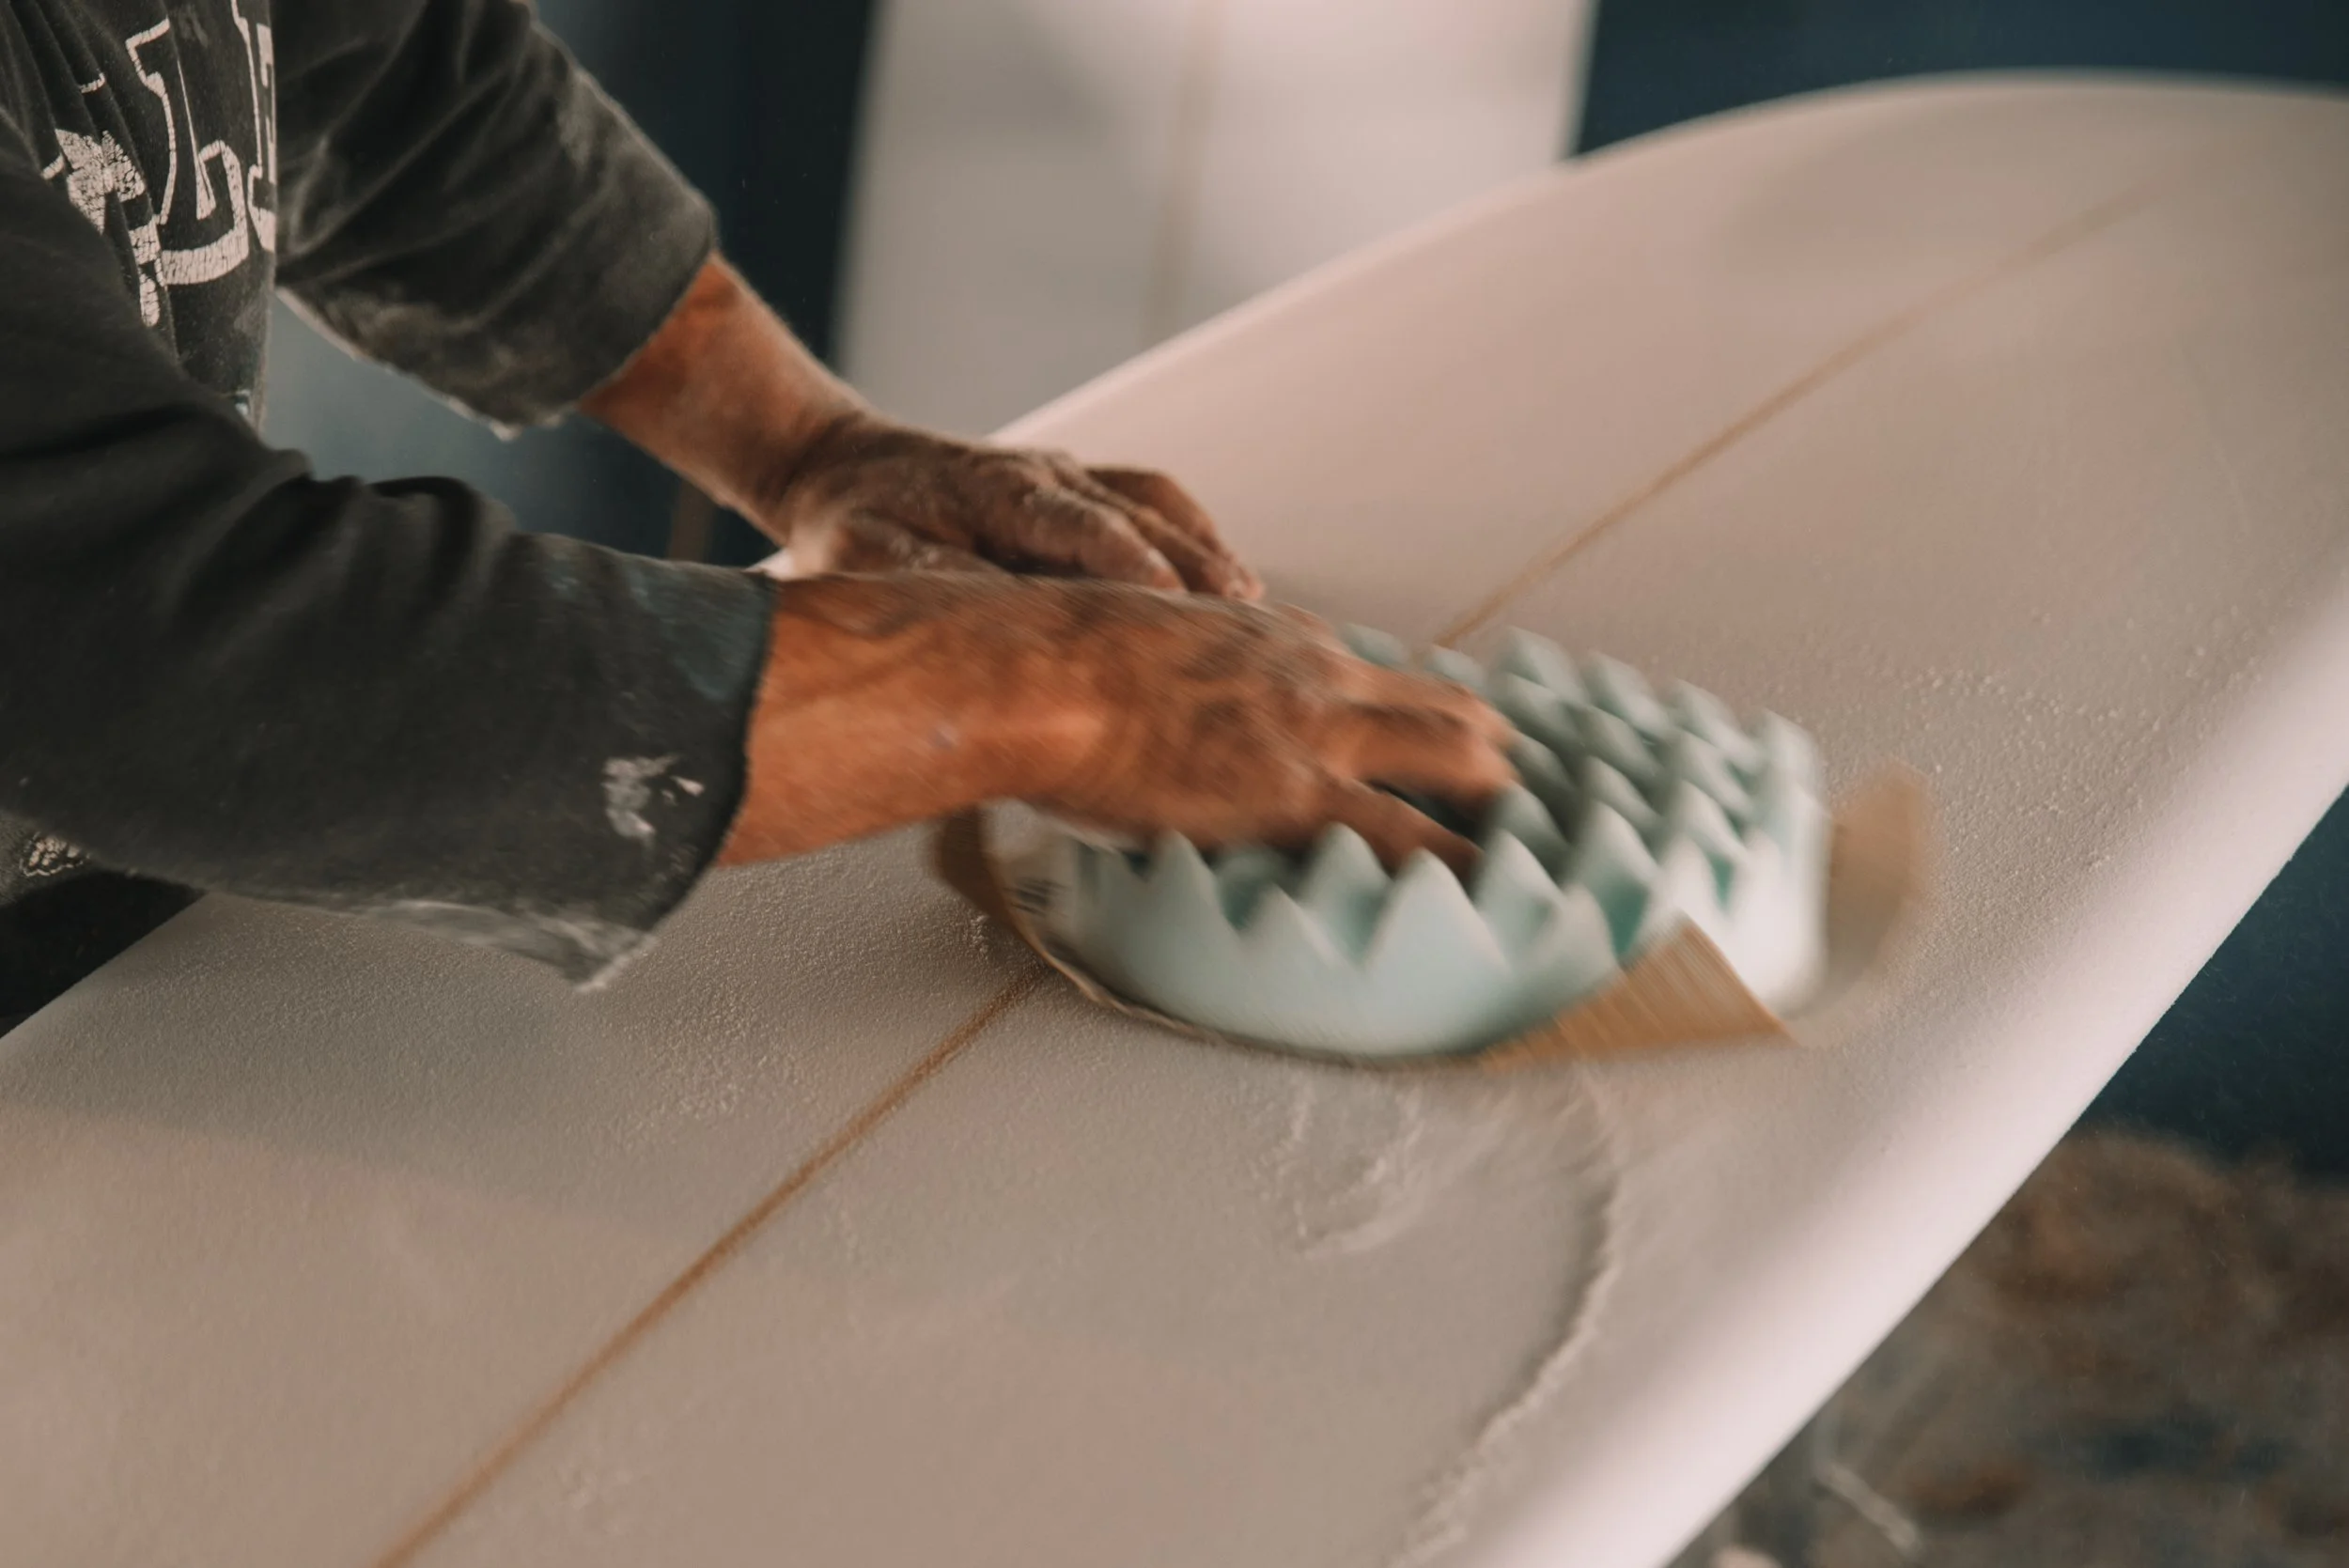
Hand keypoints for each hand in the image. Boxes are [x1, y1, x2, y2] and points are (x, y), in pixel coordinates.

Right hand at [716, 575, 1512, 871]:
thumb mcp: (1127, 650)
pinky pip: (1407, 837)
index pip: (1377, 678)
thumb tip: (1146, 717)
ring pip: (1458, 759)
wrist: (1039, 671)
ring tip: (1537, 856)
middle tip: (1527, 803)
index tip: (1447, 747)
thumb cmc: (1054, 664)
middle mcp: (1317, 676)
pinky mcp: (1295, 795)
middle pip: (1446, 708)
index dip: (1422, 717)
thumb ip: (1165, 682)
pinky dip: (1457, 867)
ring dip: (1500, 806)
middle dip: (1493, 756)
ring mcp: (1315, 733)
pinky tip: (1490, 898)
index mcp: (1273, 642)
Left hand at [757, 413, 1260, 598]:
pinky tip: (1225, 580)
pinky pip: (1149, 502)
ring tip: (1252, 602)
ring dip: (1204, 548)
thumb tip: (999, 612)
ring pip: (1154, 505)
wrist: (840, 467)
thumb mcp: (866, 555)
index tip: (1174, 599)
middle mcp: (1046, 473)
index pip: (1081, 524)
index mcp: (1000, 489)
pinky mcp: (1074, 489)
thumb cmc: (849, 521)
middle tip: (1246, 616)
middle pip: (1137, 515)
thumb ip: (929, 578)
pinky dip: (1193, 535)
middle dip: (1195, 562)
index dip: (1130, 562)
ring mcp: (1066, 476)